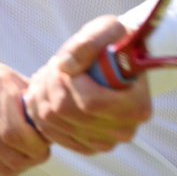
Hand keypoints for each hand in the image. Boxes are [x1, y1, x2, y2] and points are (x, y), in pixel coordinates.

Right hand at [0, 56, 50, 175]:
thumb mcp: (3, 77)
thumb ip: (28, 98)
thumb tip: (55, 121)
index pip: (18, 134)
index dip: (37, 146)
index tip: (45, 145)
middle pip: (10, 154)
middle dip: (31, 159)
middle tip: (38, 154)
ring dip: (17, 168)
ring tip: (22, 157)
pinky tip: (3, 160)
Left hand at [23, 15, 153, 153]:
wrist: (121, 60)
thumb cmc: (117, 42)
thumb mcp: (107, 29)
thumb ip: (88, 44)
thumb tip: (63, 67)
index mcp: (136, 105)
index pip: (90, 102)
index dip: (68, 81)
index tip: (63, 62)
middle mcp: (124, 130)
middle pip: (68, 112)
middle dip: (51, 84)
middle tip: (52, 66)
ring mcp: (106, 141)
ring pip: (54, 122)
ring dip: (43, 94)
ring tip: (49, 76)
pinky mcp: (88, 146)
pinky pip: (52, 133)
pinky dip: (41, 111)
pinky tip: (46, 93)